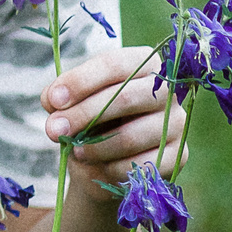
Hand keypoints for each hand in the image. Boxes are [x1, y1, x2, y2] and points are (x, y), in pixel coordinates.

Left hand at [42, 45, 185, 187]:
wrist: (105, 160)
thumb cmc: (89, 120)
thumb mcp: (70, 103)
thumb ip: (57, 96)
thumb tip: (53, 100)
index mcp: (142, 63)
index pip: (114, 64)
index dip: (81, 81)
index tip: (54, 100)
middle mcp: (167, 89)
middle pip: (125, 97)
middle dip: (83, 115)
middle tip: (54, 130)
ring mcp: (177, 122)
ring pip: (130, 136)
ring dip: (94, 147)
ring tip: (74, 151)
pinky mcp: (178, 154)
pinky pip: (140, 166)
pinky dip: (110, 169)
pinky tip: (96, 167)